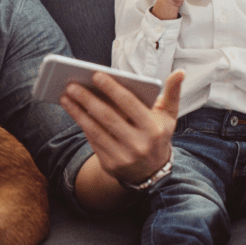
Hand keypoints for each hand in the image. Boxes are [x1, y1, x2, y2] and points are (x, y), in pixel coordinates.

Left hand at [62, 70, 183, 187]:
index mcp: (154, 128)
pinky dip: (81, 125)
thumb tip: (180, 72)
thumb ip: (173, 93)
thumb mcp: (168, 117)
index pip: (130, 104)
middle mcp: (139, 144)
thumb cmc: (157, 135)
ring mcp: (124, 156)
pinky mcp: (111, 165)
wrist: (152, 172)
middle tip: (71, 84)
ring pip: (96, 130)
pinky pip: (92, 141)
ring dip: (77, 112)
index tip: (95, 74)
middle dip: (88, 99)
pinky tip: (72, 111)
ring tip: (65, 96)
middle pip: (108, 117)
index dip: (112, 88)